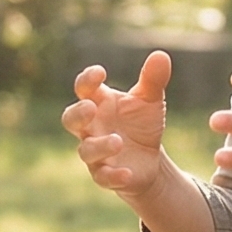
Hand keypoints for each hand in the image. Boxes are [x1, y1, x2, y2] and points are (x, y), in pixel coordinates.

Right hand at [64, 51, 174, 198]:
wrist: (150, 158)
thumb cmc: (142, 123)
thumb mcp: (150, 100)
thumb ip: (153, 80)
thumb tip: (161, 54)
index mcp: (99, 103)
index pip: (84, 88)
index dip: (87, 80)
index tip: (100, 73)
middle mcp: (91, 127)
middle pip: (70, 119)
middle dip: (78, 114)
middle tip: (91, 108)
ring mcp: (96, 152)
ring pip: (85, 150)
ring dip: (99, 146)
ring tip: (119, 141)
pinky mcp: (105, 174)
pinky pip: (102, 177)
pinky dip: (112, 175)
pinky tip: (126, 173)